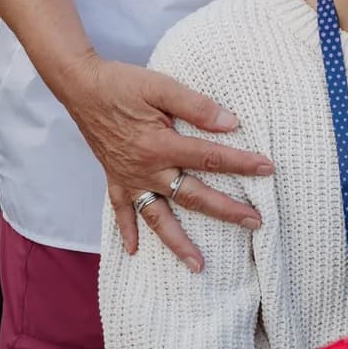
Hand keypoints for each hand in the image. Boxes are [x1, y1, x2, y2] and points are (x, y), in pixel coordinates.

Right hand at [59, 52, 272, 269]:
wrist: (80, 87)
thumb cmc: (122, 83)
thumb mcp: (162, 87)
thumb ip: (196, 106)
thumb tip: (231, 123)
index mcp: (161, 145)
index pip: (211, 158)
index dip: (242, 163)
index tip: (267, 169)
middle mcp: (147, 169)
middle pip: (193, 195)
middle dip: (226, 210)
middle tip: (255, 223)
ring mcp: (129, 178)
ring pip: (158, 217)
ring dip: (178, 242)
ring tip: (198, 265)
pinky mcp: (114, 178)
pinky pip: (121, 211)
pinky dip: (127, 231)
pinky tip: (134, 251)